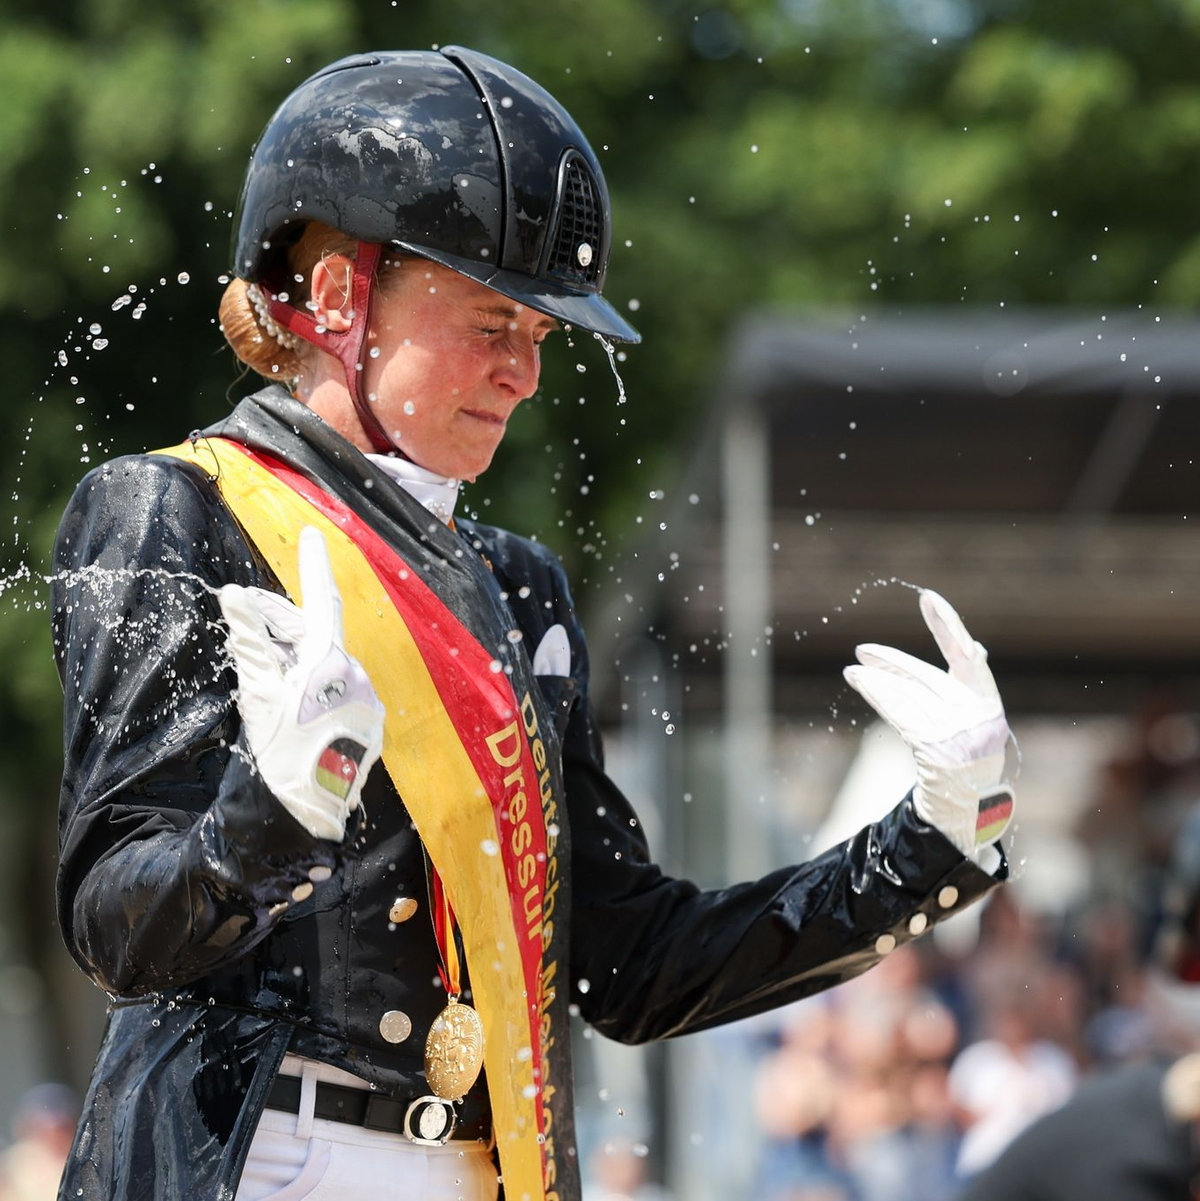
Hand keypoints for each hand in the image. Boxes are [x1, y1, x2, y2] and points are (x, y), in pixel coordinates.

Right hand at [219, 526, 385, 840]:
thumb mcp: (257, 693)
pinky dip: (317, 689)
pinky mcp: (372, 725)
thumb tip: (234, 597)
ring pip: (329, 666)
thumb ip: (250, 642)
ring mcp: (369, 702)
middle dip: (284, 628)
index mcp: (331, 662)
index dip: (314, 566)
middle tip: (249, 623)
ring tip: (269, 679)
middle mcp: (358, 676)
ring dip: (299, 662)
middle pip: (318, 637)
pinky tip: (296, 708)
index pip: (321, 601)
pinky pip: (342, 693)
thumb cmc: (278, 750)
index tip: (312, 535)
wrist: (305, 812)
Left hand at [843, 589, 1013, 861]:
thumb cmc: (968, 763)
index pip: (967, 655)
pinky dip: (880, 695)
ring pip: (909, 695)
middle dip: (894, 662)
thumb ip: (968, 687)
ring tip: (852, 668)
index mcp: (987, 702)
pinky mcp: (939, 751)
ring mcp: (960, 734)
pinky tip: (860, 682)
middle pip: (926, 676)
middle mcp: (977, 715)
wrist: (968, 813)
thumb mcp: (975, 723)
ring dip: (877, 679)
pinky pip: (902, 715)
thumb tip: (975, 647)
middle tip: (863, 650)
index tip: (928, 597)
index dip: (948, 624)